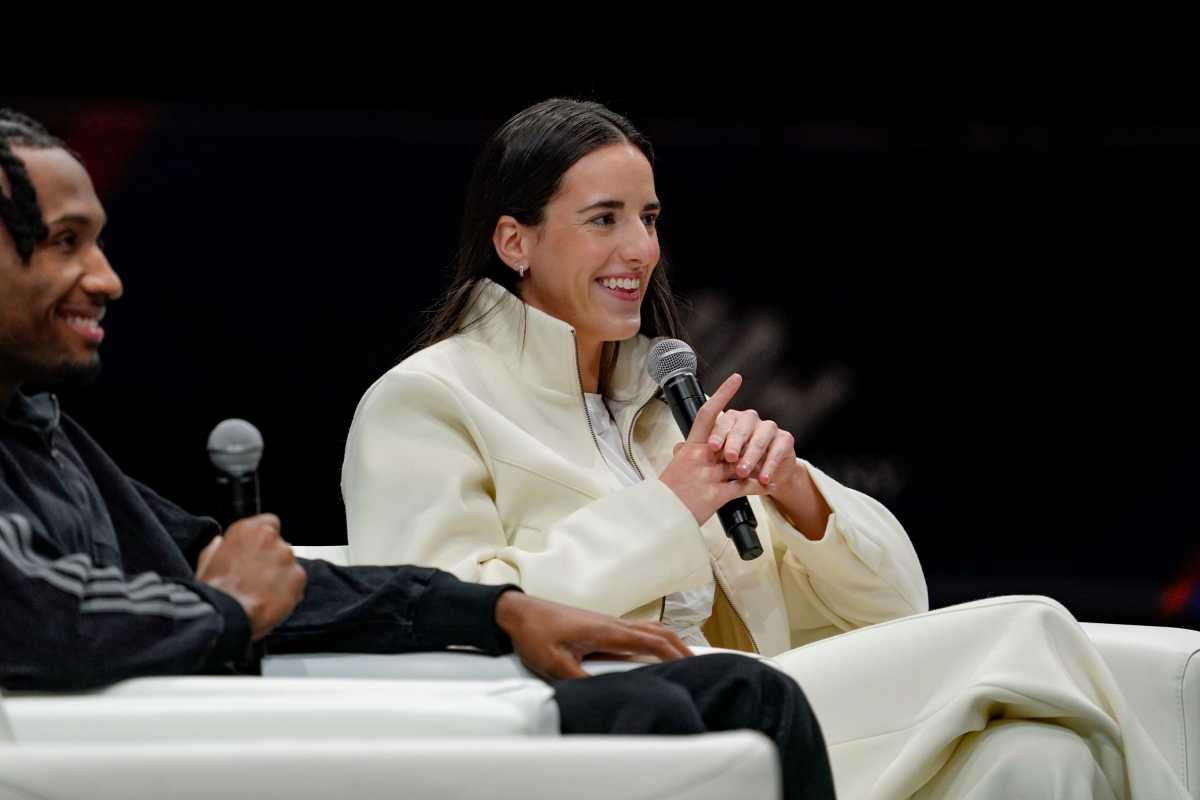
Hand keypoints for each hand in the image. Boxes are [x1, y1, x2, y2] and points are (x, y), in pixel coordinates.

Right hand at [195, 514, 306, 640]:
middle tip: (257, 580)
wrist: (225, 613)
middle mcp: (270, 538)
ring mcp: (286, 556)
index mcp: (247, 530)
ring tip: (262, 595)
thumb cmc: (214, 590)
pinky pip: (297, 583)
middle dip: (272, 561)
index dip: (265, 540)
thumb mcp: (207, 560)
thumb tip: (222, 543)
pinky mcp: (298, 576)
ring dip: (280, 577)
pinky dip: (289, 592)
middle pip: (280, 546)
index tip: (260, 551)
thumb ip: (220, 546)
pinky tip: (271, 602)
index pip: (269, 523)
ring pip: (289, 565)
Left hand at [494, 591, 691, 679]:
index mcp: (607, 631)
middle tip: (699, 665)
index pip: (652, 642)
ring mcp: (608, 623)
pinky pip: (637, 631)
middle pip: (658, 632)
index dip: (675, 654)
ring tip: (684, 658)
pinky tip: (653, 652)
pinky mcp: (602, 626)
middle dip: (681, 647)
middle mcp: (613, 624)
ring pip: (649, 629)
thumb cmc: (536, 633)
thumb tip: (602, 695)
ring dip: (670, 641)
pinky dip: (655, 639)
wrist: (520, 613)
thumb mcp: (554, 664)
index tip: (693, 667)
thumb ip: (579, 680)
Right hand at [659, 373, 767, 524]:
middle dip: (749, 439)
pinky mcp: (715, 495)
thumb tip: (682, 447)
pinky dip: (759, 487)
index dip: (723, 394)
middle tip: (764, 429)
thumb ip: (684, 455)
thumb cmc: (666, 493)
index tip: (736, 379)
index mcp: (690, 448)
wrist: (658, 516)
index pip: (707, 414)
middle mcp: (700, 457)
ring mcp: (708, 475)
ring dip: (758, 465)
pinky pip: (743, 487)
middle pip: (732, 440)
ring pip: (741, 464)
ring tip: (770, 465)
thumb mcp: (673, 467)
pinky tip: (768, 486)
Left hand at [706, 399, 800, 492]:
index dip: (718, 433)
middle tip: (729, 458)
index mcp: (730, 419)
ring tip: (743, 472)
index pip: (723, 420)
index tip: (712, 447)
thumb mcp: (720, 461)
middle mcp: (749, 419)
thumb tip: (682, 451)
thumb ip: (706, 453)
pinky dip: (770, 466)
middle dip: (734, 443)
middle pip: (742, 426)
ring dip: (751, 456)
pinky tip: (763, 478)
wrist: (764, 475)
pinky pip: (777, 450)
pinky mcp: (785, 439)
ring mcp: (768, 427)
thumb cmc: (738, 463)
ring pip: (760, 437)